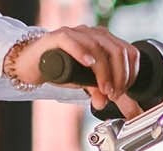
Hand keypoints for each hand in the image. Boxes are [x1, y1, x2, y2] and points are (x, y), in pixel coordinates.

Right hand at [11, 27, 140, 116]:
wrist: (32, 64)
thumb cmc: (59, 69)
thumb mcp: (83, 83)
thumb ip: (98, 91)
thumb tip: (108, 104)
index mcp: (104, 41)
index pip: (128, 52)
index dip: (130, 73)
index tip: (123, 92)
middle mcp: (93, 33)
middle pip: (117, 50)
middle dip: (119, 75)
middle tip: (113, 94)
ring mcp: (76, 33)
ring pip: (97, 47)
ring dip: (104, 71)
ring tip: (102, 89)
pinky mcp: (58, 37)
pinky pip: (72, 41)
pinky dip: (82, 53)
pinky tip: (88, 64)